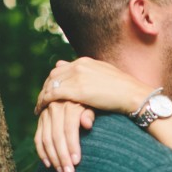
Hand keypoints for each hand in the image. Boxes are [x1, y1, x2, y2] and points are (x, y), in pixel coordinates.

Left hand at [34, 58, 151, 115]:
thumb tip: (84, 75)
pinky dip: (43, 102)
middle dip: (46, 87)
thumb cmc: (123, 91)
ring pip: (51, 85)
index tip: (50, 91)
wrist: (133, 95)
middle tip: (41, 100)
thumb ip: (90, 75)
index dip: (54, 81)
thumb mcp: (105, 77)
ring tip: (39, 107)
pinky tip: (40, 110)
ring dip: (42, 96)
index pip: (61, 68)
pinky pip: (52, 95)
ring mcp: (77, 76)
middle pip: (54, 75)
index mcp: (85, 62)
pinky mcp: (76, 90)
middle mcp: (79, 65)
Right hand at [34, 101, 94, 171]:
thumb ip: (90, 114)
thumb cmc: (92, 102)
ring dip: (53, 159)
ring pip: (46, 139)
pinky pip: (38, 138)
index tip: (77, 162)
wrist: (79, 92)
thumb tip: (87, 124)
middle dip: (62, 157)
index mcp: (70, 103)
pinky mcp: (40, 120)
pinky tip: (49, 165)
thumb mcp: (94, 105)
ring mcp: (46, 114)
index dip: (72, 145)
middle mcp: (55, 107)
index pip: (69, 128)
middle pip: (57, 136)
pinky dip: (42, 153)